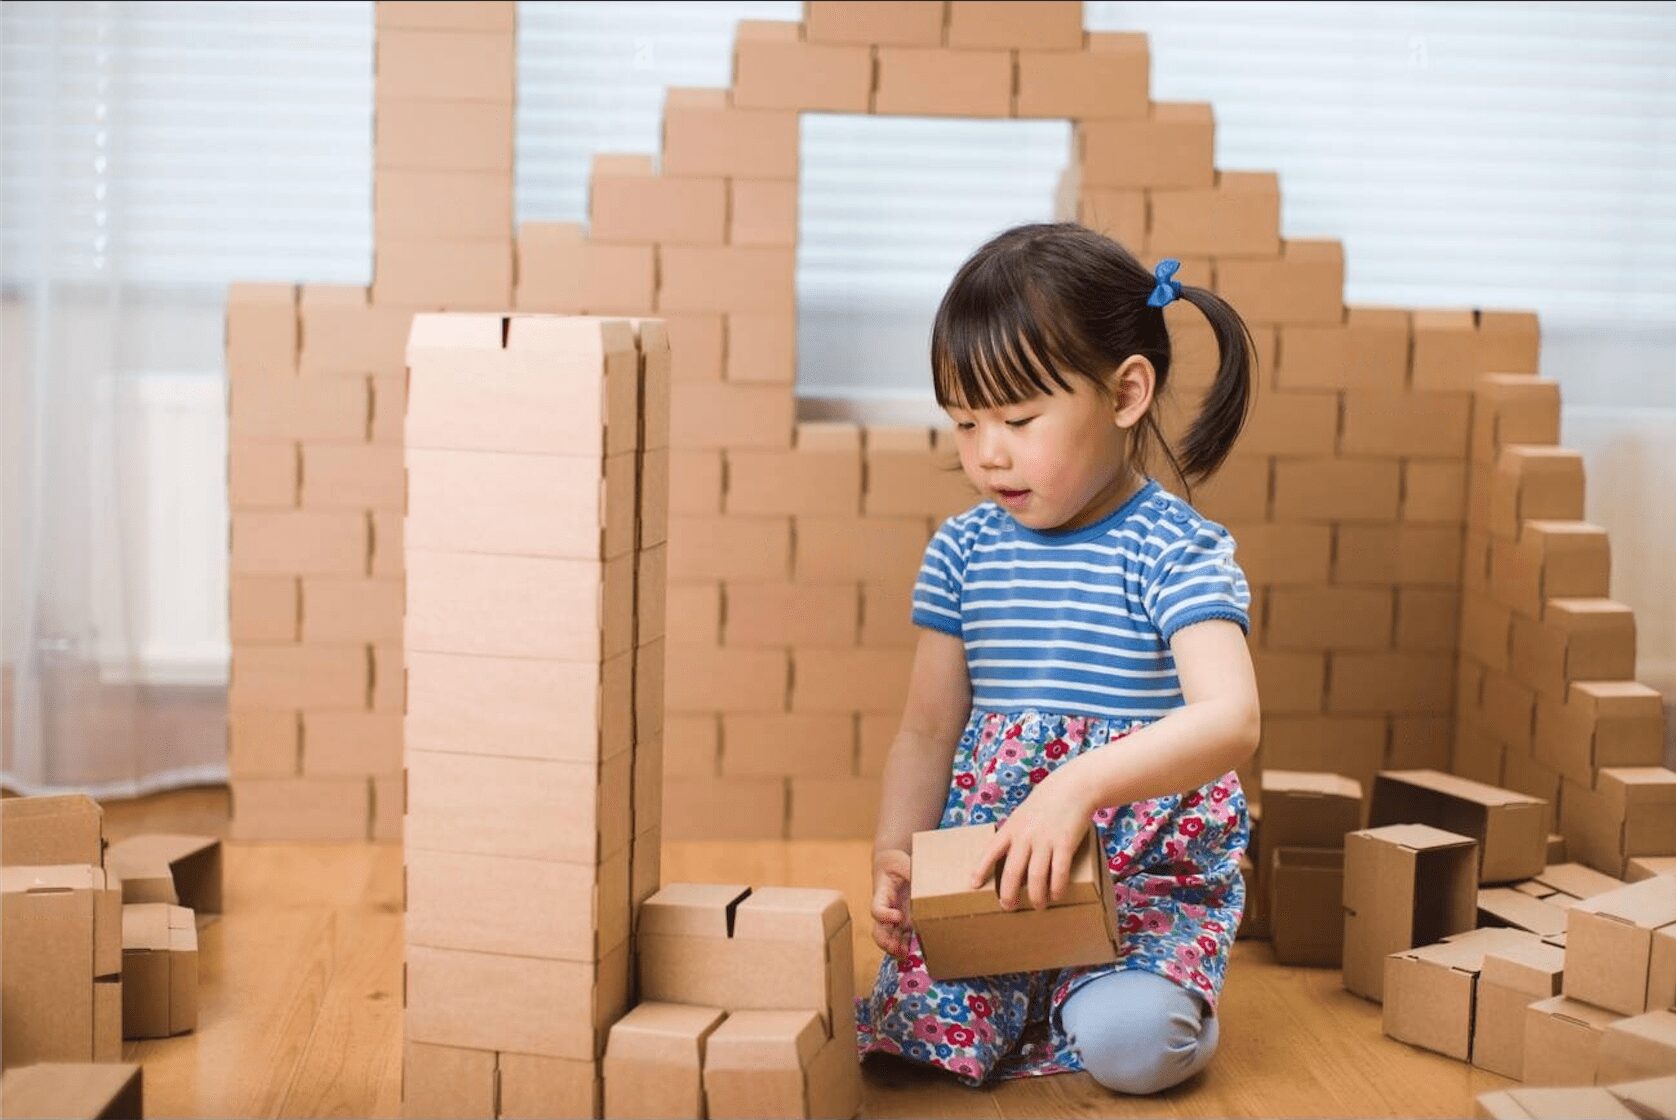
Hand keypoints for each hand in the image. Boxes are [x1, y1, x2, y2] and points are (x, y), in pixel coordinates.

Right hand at [870, 848, 912, 960]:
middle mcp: (885, 910)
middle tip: (896, 947)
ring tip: (904, 955)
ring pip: (888, 938)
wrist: (893, 866)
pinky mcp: (903, 922)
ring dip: (894, 949)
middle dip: (885, 941)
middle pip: (878, 930)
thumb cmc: (896, 864)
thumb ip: (910, 871)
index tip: (897, 916)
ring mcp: (893, 918)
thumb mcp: (902, 862)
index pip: (877, 909)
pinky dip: (905, 947)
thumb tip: (925, 880)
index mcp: (881, 894)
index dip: (884, 915)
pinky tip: (912, 952)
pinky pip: (901, 938)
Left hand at [970, 768, 1094, 911]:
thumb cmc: (1046, 802)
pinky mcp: (1064, 843)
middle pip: (1012, 871)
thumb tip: (1009, 856)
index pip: (991, 851)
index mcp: (1012, 828)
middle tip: (1008, 907)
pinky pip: (1058, 872)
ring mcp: (1045, 840)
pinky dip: (1057, 888)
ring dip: (1036, 896)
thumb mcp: (1023, 814)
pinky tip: (1056, 895)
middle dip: (1008, 893)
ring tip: (1037, 906)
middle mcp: (1025, 836)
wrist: (1072, 787)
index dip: (981, 869)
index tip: (973, 884)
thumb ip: (1015, 833)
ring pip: (1036, 876)